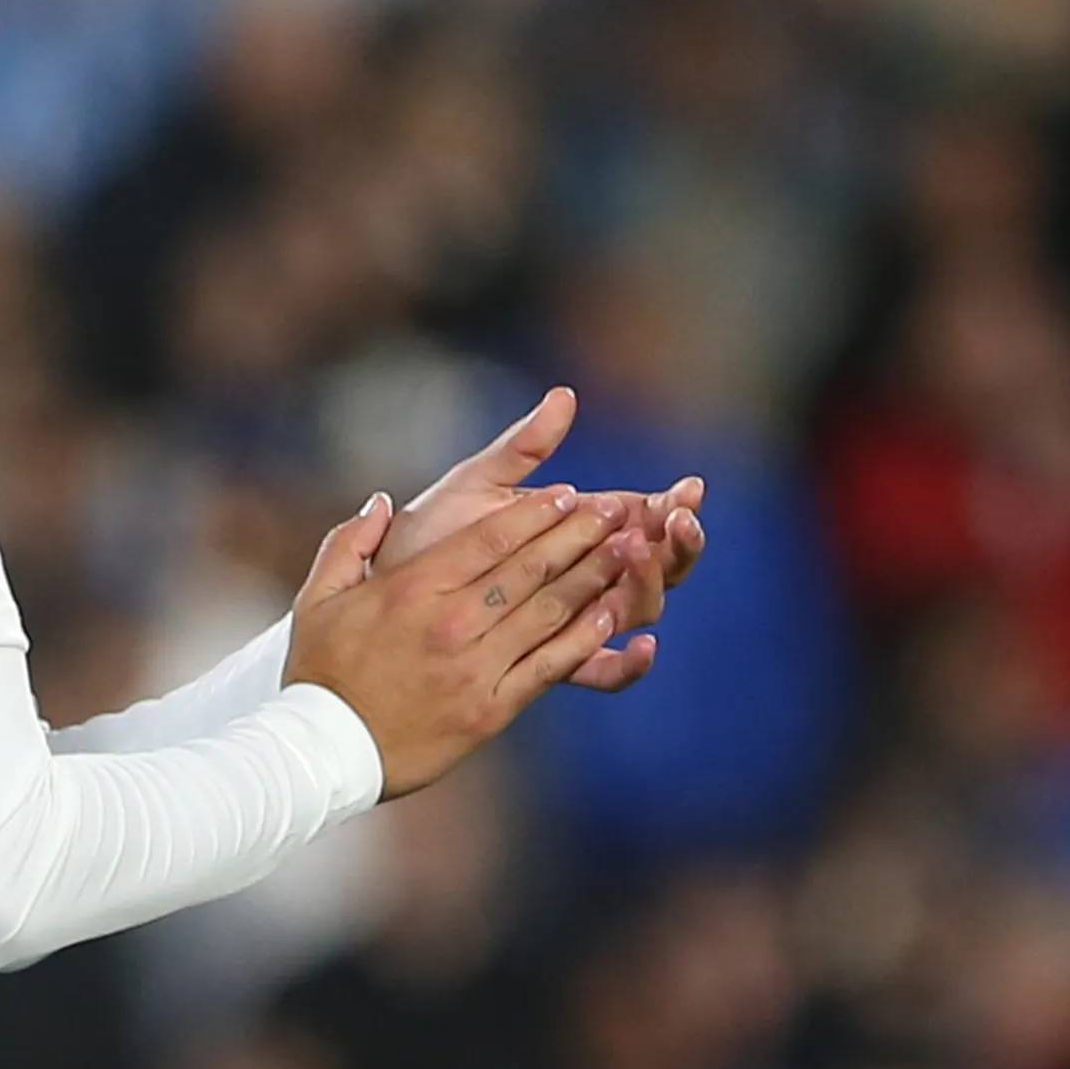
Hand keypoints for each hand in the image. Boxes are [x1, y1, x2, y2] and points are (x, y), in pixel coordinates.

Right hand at [285, 486, 650, 797]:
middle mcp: (450, 622)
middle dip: (578, 535)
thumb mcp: (319, 598)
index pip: (489, 539)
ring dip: (593, 578)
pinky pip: (547, 667)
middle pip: (529, 568)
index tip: (568, 494)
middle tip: (614, 511)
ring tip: (627, 552)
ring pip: (547, 612)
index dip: (535, 513)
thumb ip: (349, 543)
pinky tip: (611, 616)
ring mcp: (474, 667)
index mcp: (412, 589)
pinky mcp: (490, 709)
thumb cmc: (320, 673)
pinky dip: (583, 639)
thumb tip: (381, 502)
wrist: (324, 753)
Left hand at [385, 386, 708, 692]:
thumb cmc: (426, 537)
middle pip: (655, 565)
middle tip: (680, 522)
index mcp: (573, 530)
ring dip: (650, 586)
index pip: (642, 516)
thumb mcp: (474, 485)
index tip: (689, 489)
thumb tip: (565, 395)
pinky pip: (603, 673)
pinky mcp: (548, 662)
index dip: (671, 505)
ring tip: (641, 557)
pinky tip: (643, 649)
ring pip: (636, 611)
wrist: (380, 599)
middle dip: (677, 544)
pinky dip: (628, 666)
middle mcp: (582, 576)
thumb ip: (522, 447)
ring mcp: (569, 620)